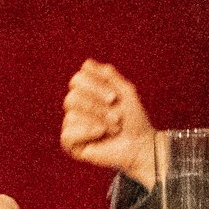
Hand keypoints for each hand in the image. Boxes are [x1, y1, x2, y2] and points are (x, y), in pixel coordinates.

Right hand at [58, 59, 158, 190]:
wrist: (140, 144)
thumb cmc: (134, 119)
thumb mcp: (125, 91)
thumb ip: (108, 75)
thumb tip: (87, 63)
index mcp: (87, 93)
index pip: (77, 80)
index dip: (94, 86)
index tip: (114, 97)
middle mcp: (77, 107)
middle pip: (72, 97)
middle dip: (97, 106)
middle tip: (117, 116)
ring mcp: (73, 125)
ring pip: (71, 115)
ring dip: (98, 120)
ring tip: (114, 128)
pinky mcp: (72, 144)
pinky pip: (67, 134)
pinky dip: (86, 132)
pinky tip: (100, 134)